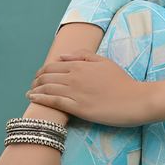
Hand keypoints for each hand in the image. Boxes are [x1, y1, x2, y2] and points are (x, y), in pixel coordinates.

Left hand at [26, 49, 149, 124]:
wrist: (134, 100)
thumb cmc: (121, 81)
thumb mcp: (104, 61)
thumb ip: (83, 55)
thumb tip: (62, 56)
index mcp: (80, 65)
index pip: (53, 66)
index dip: (43, 71)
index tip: (38, 76)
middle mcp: (75, 77)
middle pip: (47, 77)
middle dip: (36, 81)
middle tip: (32, 85)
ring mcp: (75, 93)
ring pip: (48, 89)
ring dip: (35, 90)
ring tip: (30, 93)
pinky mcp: (78, 108)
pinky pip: (54, 102)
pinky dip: (41, 99)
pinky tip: (33, 99)